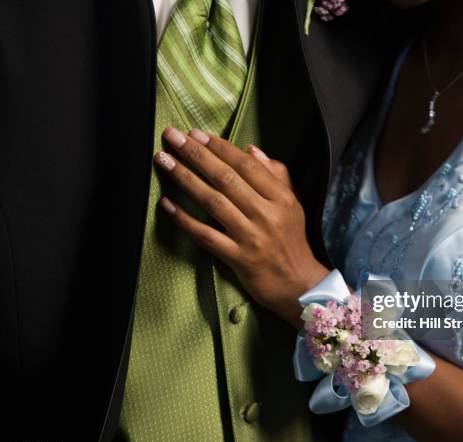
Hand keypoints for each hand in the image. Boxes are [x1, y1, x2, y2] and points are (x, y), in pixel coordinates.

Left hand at [155, 127, 328, 327]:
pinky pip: (206, 235)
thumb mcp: (292, 204)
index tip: (196, 133)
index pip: (246, 166)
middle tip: (172, 137)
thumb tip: (250, 150)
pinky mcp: (238, 258)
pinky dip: (184, 219)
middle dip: (196, 155)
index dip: (219, 147)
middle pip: (226, 179)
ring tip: (164, 161)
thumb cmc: (291, 240)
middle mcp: (267, 214)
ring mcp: (251, 237)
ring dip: (185, 179)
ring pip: (213, 202)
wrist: (298, 284)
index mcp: (281, 198)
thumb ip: (275, 174)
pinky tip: (166, 204)